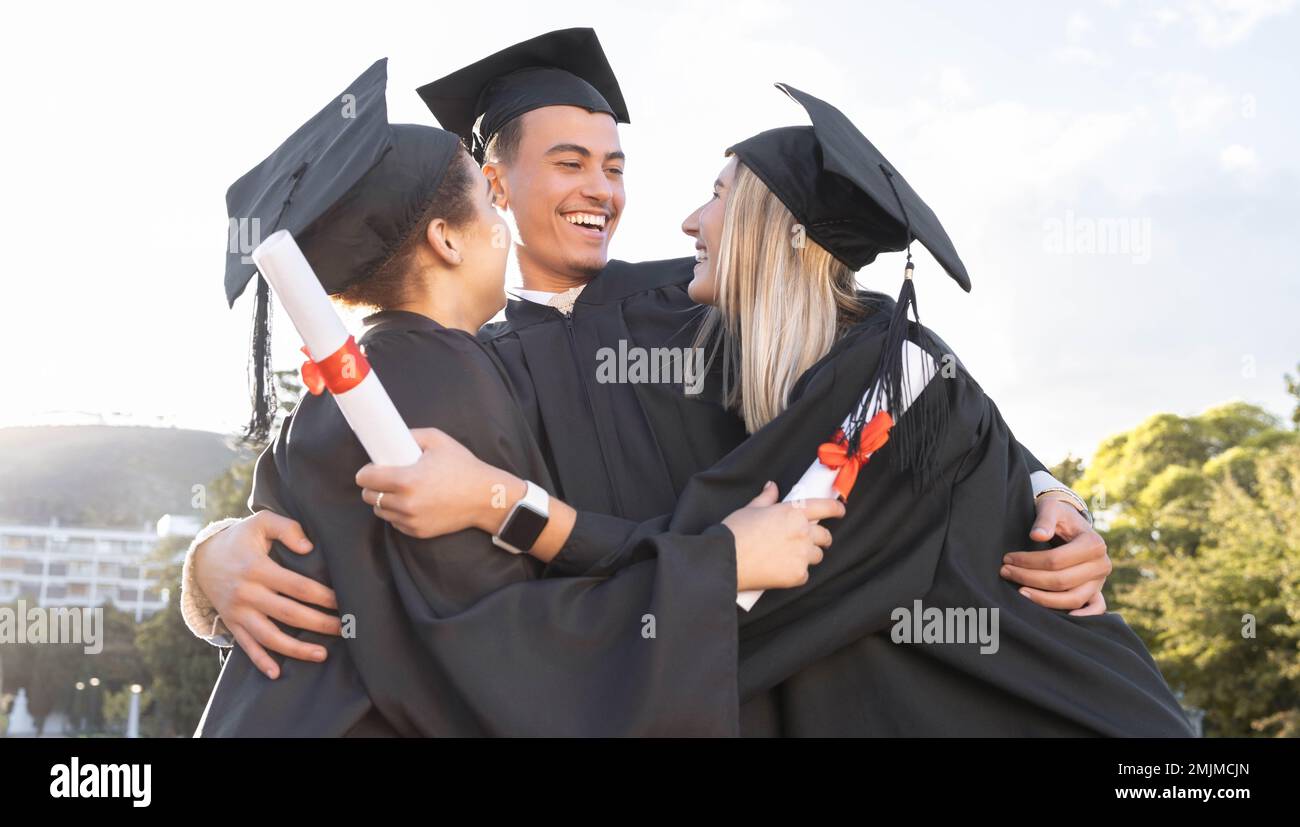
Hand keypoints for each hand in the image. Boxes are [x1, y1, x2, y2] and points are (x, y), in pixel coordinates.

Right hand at [193, 511, 340, 677]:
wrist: (203, 558)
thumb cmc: (240, 539)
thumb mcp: (260, 522)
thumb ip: (286, 528)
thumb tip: (308, 547)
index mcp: (257, 568)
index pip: (297, 586)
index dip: (322, 596)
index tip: (343, 602)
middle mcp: (247, 593)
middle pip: (289, 614)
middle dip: (319, 624)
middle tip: (344, 629)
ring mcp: (238, 612)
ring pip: (269, 636)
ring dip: (296, 649)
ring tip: (322, 654)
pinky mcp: (231, 623)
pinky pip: (246, 646)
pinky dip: (260, 661)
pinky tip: (276, 673)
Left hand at [356, 428, 520, 538]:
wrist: (485, 497)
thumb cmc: (463, 467)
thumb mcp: (438, 441)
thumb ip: (410, 435)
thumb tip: (391, 437)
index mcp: (406, 481)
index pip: (366, 479)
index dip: (365, 472)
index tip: (370, 469)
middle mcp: (406, 504)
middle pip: (369, 497)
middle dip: (373, 487)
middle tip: (384, 479)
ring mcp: (411, 520)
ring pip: (380, 511)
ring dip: (384, 501)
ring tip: (399, 491)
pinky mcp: (418, 532)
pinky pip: (395, 523)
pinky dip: (398, 514)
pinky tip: (411, 503)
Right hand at [724, 481, 843, 591]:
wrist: (726, 560)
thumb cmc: (735, 533)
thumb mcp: (750, 509)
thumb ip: (767, 498)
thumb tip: (772, 487)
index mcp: (793, 512)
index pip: (825, 507)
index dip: (836, 508)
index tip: (840, 510)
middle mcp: (802, 532)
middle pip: (825, 536)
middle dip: (820, 537)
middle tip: (808, 540)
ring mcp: (802, 555)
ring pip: (817, 555)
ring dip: (808, 555)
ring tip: (790, 556)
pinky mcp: (797, 575)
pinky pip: (805, 574)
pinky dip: (796, 572)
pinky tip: (781, 570)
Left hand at [1001, 495, 1110, 615]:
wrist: (1072, 523)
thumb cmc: (1059, 515)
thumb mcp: (1051, 508)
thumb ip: (1045, 520)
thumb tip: (1036, 536)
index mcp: (1093, 544)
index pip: (1056, 560)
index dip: (1029, 562)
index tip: (1007, 559)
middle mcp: (1102, 564)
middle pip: (1062, 581)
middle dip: (1030, 579)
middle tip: (1005, 572)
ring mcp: (1100, 581)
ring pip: (1072, 599)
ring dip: (1044, 600)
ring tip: (1019, 592)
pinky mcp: (1097, 591)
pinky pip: (1094, 609)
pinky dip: (1080, 617)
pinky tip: (1059, 620)